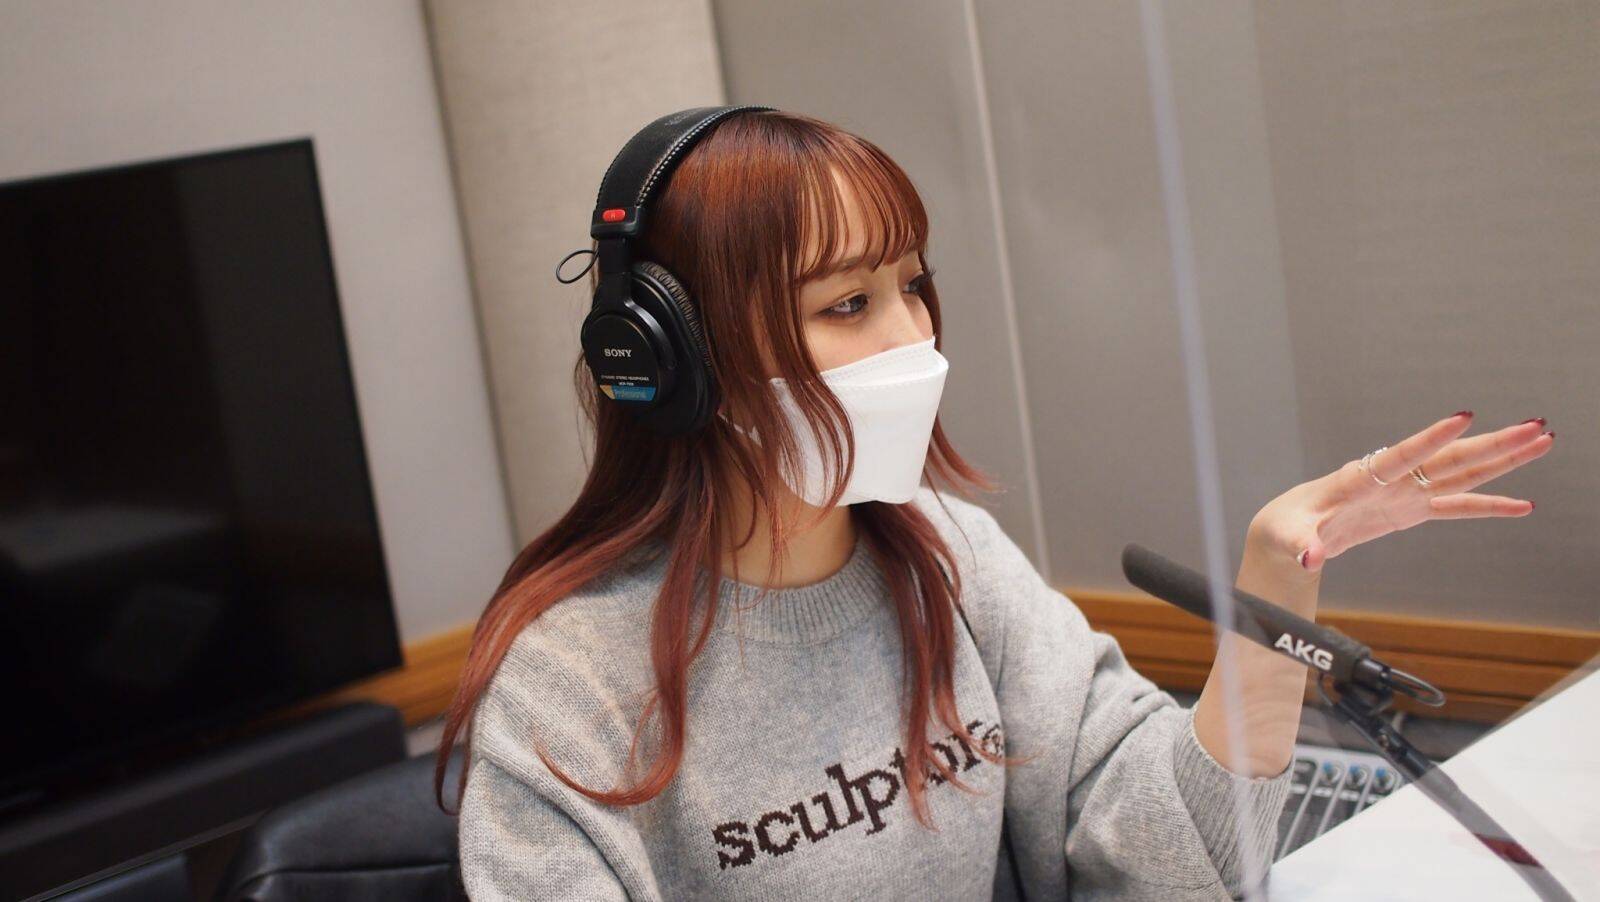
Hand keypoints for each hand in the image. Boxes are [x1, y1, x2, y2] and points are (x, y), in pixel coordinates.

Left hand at [1248, 411, 1554, 575]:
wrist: (1291, 529)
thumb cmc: (1286, 527)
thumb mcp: (1288, 537)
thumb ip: (1301, 544)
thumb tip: (1310, 558)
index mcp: (1360, 479)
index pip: (1401, 455)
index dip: (1431, 438)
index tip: (1464, 417)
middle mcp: (1391, 480)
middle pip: (1449, 458)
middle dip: (1494, 443)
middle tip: (1535, 425)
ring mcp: (1406, 494)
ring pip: (1461, 473)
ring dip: (1503, 459)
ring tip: (1542, 440)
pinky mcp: (1412, 511)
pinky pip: (1456, 506)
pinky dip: (1488, 506)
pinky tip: (1523, 505)